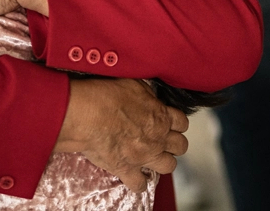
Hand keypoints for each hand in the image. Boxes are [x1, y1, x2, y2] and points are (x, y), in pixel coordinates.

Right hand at [57, 78, 189, 190]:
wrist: (87, 115)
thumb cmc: (106, 95)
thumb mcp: (133, 83)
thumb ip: (147, 94)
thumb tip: (150, 97)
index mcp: (160, 116)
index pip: (182, 122)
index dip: (176, 122)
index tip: (167, 122)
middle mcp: (158, 138)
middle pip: (180, 146)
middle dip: (173, 143)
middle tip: (160, 139)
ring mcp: (145, 156)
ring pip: (169, 166)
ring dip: (161, 162)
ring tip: (150, 157)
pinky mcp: (127, 170)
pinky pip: (140, 185)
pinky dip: (137, 182)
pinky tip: (132, 175)